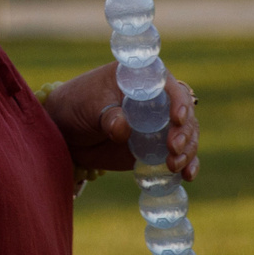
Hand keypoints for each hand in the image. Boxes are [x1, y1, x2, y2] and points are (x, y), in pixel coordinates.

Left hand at [44, 63, 198, 182]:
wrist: (66, 133)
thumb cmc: (77, 106)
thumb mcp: (89, 106)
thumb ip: (108, 116)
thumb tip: (123, 129)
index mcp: (141, 79)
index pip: (168, 85)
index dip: (178, 100)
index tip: (177, 118)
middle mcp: (156, 100)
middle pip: (184, 113)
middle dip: (184, 131)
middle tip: (173, 148)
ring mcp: (158, 125)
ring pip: (186, 135)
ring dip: (187, 150)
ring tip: (173, 165)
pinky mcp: (156, 148)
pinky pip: (179, 155)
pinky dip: (187, 164)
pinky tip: (187, 175)